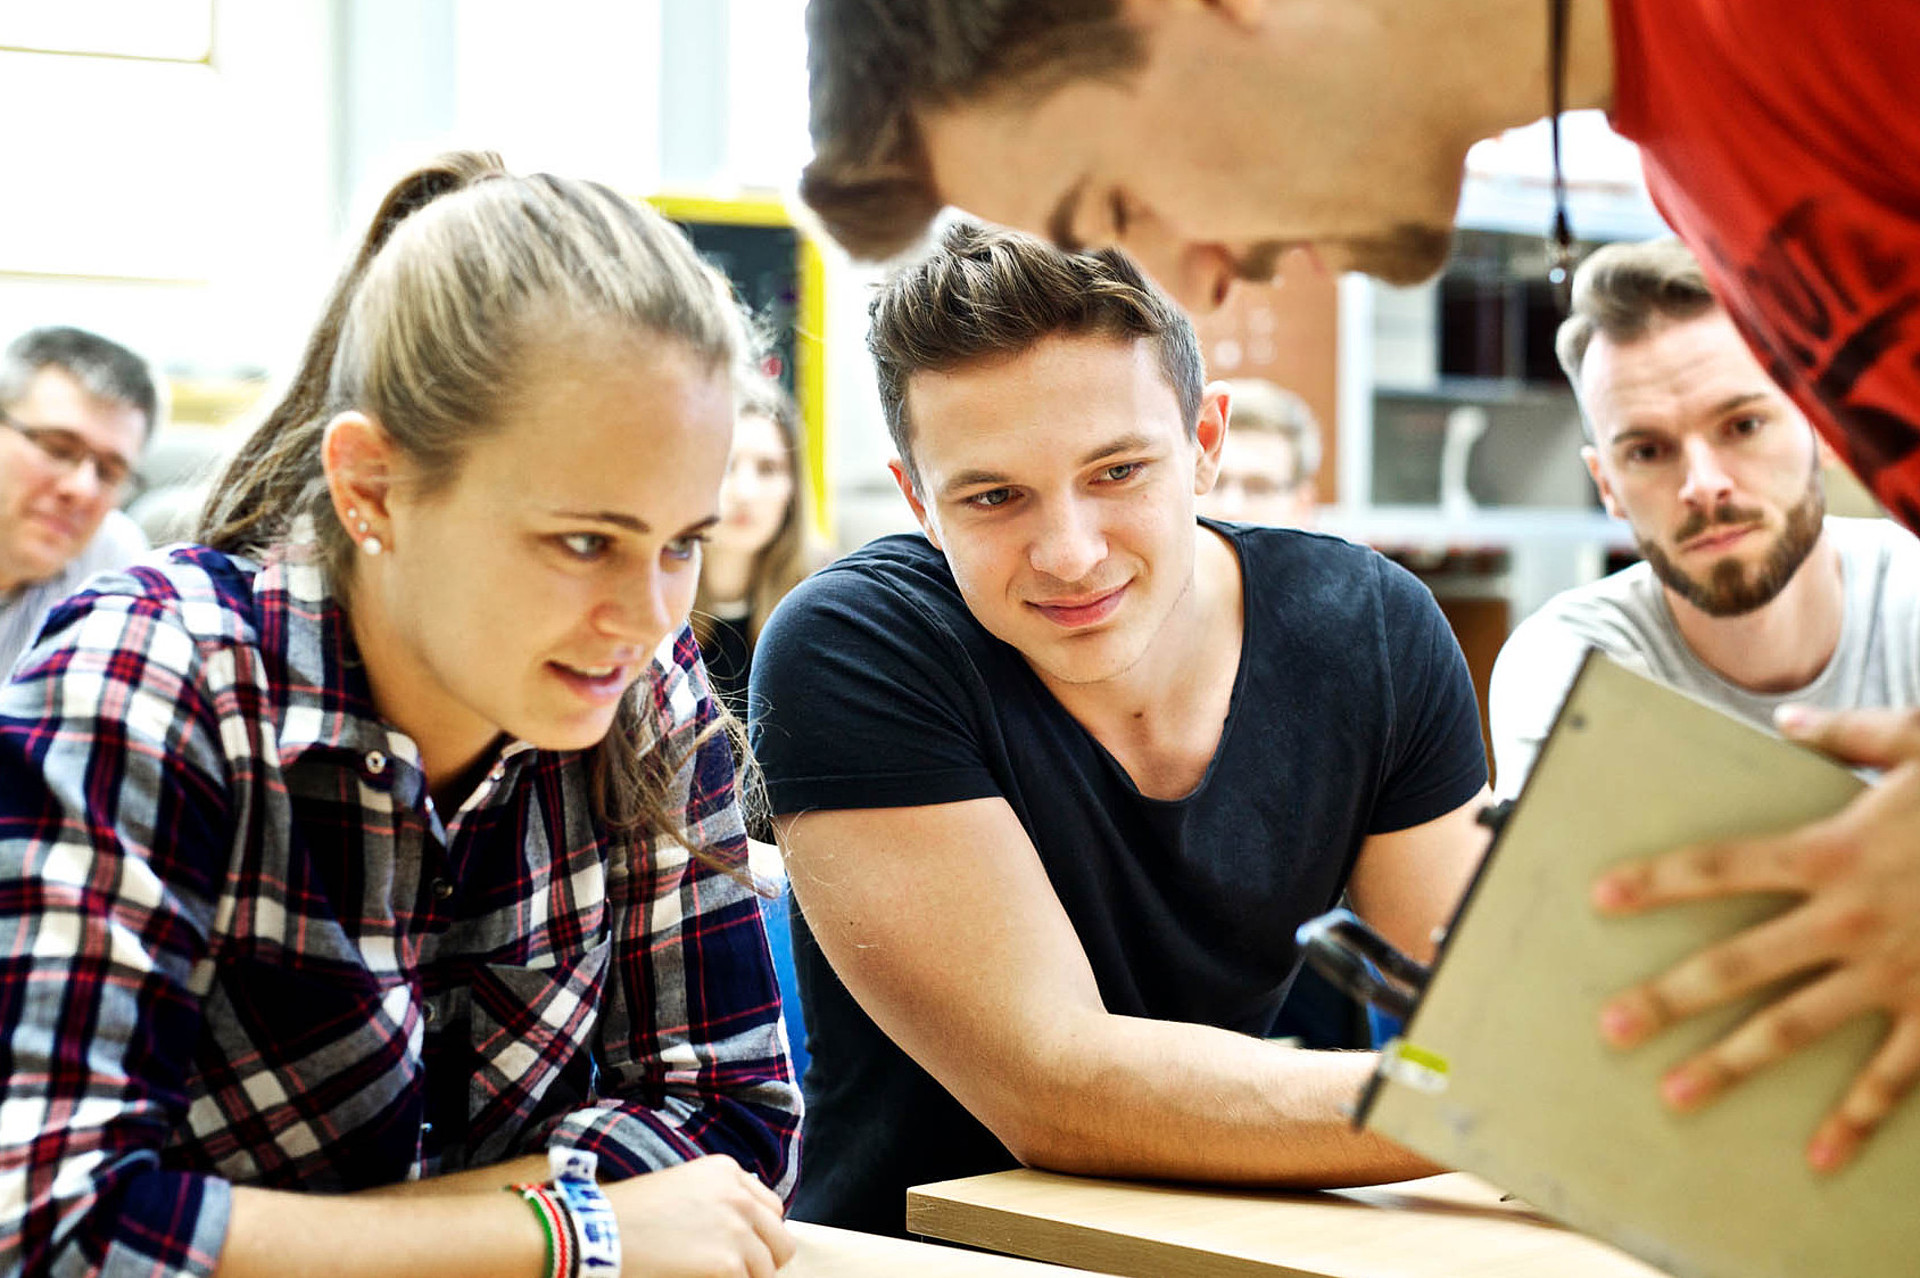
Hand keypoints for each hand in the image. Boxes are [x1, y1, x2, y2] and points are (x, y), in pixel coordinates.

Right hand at [604, 1155, 795, 1277]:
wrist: (600, 1232)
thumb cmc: (631, 1213)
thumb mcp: (683, 1186)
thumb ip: (720, 1198)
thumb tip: (746, 1228)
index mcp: (727, 1171)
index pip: (771, 1208)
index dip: (758, 1233)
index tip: (740, 1248)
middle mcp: (739, 1195)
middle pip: (779, 1239)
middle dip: (763, 1259)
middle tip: (734, 1270)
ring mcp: (736, 1228)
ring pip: (767, 1268)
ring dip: (746, 1277)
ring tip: (713, 1275)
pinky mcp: (727, 1262)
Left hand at [1589, 705, 1919, 1173]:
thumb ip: (1853, 735)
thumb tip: (1789, 720)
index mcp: (1835, 849)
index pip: (1721, 867)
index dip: (1657, 881)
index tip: (1601, 898)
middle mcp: (1851, 918)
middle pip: (1738, 961)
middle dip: (1669, 997)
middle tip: (1611, 1026)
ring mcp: (1896, 972)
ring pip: (1796, 1027)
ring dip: (1731, 1062)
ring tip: (1675, 1094)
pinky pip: (1894, 1074)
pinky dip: (1857, 1118)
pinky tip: (1820, 1157)